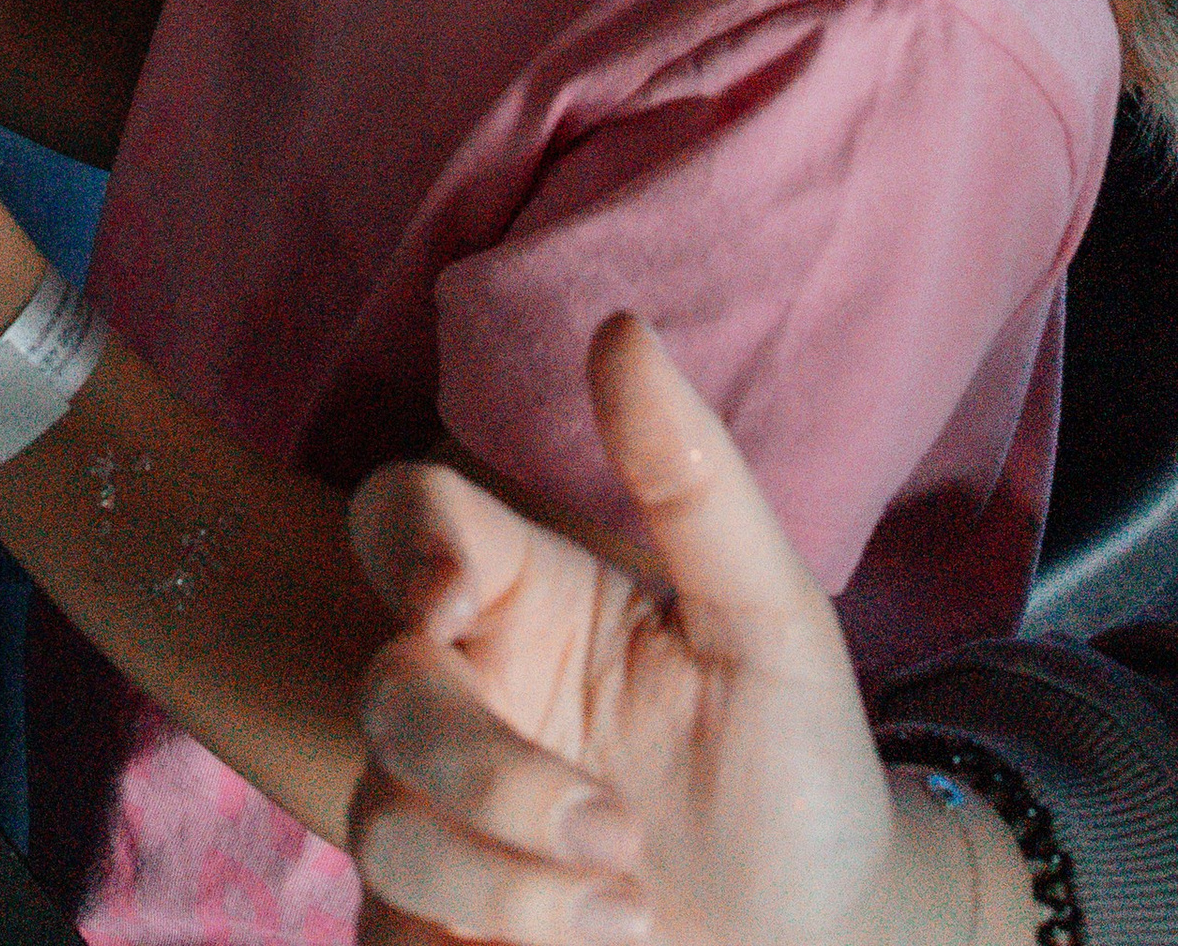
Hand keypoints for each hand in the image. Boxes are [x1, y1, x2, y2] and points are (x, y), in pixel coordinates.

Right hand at [345, 317, 906, 945]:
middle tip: (618, 840)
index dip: (402, 543)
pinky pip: (385, 936)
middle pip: (385, 688)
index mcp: (526, 600)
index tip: (452, 603)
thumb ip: (693, 481)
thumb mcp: (773, 625)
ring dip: (503, 888)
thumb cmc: (796, 768)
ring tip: (632, 918)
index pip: (404, 519)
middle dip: (487, 772)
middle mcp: (469, 696)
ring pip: (383, 825)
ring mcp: (444, 818)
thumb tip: (620, 326)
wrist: (826, 944)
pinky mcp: (439, 927)